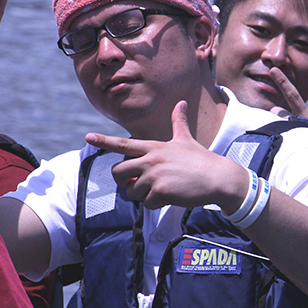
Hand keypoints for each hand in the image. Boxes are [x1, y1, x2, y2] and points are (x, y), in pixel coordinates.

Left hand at [85, 101, 248, 210]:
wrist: (218, 177)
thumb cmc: (201, 160)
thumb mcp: (187, 139)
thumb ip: (178, 123)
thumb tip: (182, 103)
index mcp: (154, 146)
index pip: (123, 144)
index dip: (104, 141)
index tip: (88, 137)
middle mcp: (151, 159)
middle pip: (118, 172)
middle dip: (124, 181)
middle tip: (138, 183)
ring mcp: (155, 175)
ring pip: (131, 191)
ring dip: (143, 195)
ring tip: (162, 189)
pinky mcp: (160, 191)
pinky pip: (146, 204)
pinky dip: (156, 204)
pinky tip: (171, 197)